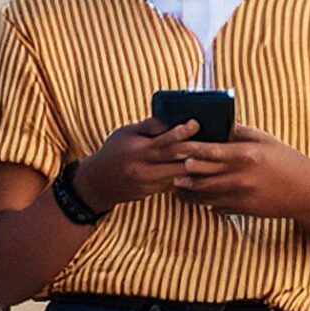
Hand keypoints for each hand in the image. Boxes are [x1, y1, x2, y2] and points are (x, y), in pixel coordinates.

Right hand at [71, 117, 200, 213]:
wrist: (98, 182)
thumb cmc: (114, 152)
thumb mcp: (125, 133)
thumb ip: (147, 127)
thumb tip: (170, 117)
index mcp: (137, 150)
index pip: (165, 141)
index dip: (182, 132)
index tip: (195, 123)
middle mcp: (143, 168)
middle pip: (176, 159)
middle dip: (196, 150)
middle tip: (210, 141)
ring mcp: (148, 183)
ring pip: (179, 173)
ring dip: (195, 165)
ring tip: (209, 155)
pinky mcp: (152, 193)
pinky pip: (174, 182)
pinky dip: (185, 175)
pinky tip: (197, 168)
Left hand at [170, 124, 309, 221]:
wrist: (307, 193)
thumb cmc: (286, 161)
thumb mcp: (265, 141)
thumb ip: (239, 132)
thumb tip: (217, 123)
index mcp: (245, 155)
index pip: (208, 151)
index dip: (187, 148)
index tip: (172, 145)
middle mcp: (240, 176)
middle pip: (201, 173)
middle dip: (181, 169)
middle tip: (166, 164)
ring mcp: (240, 196)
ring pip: (203, 193)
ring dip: (187, 189)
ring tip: (174, 182)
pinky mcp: (242, 210)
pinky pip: (215, 206)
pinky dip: (203, 201)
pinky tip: (193, 196)